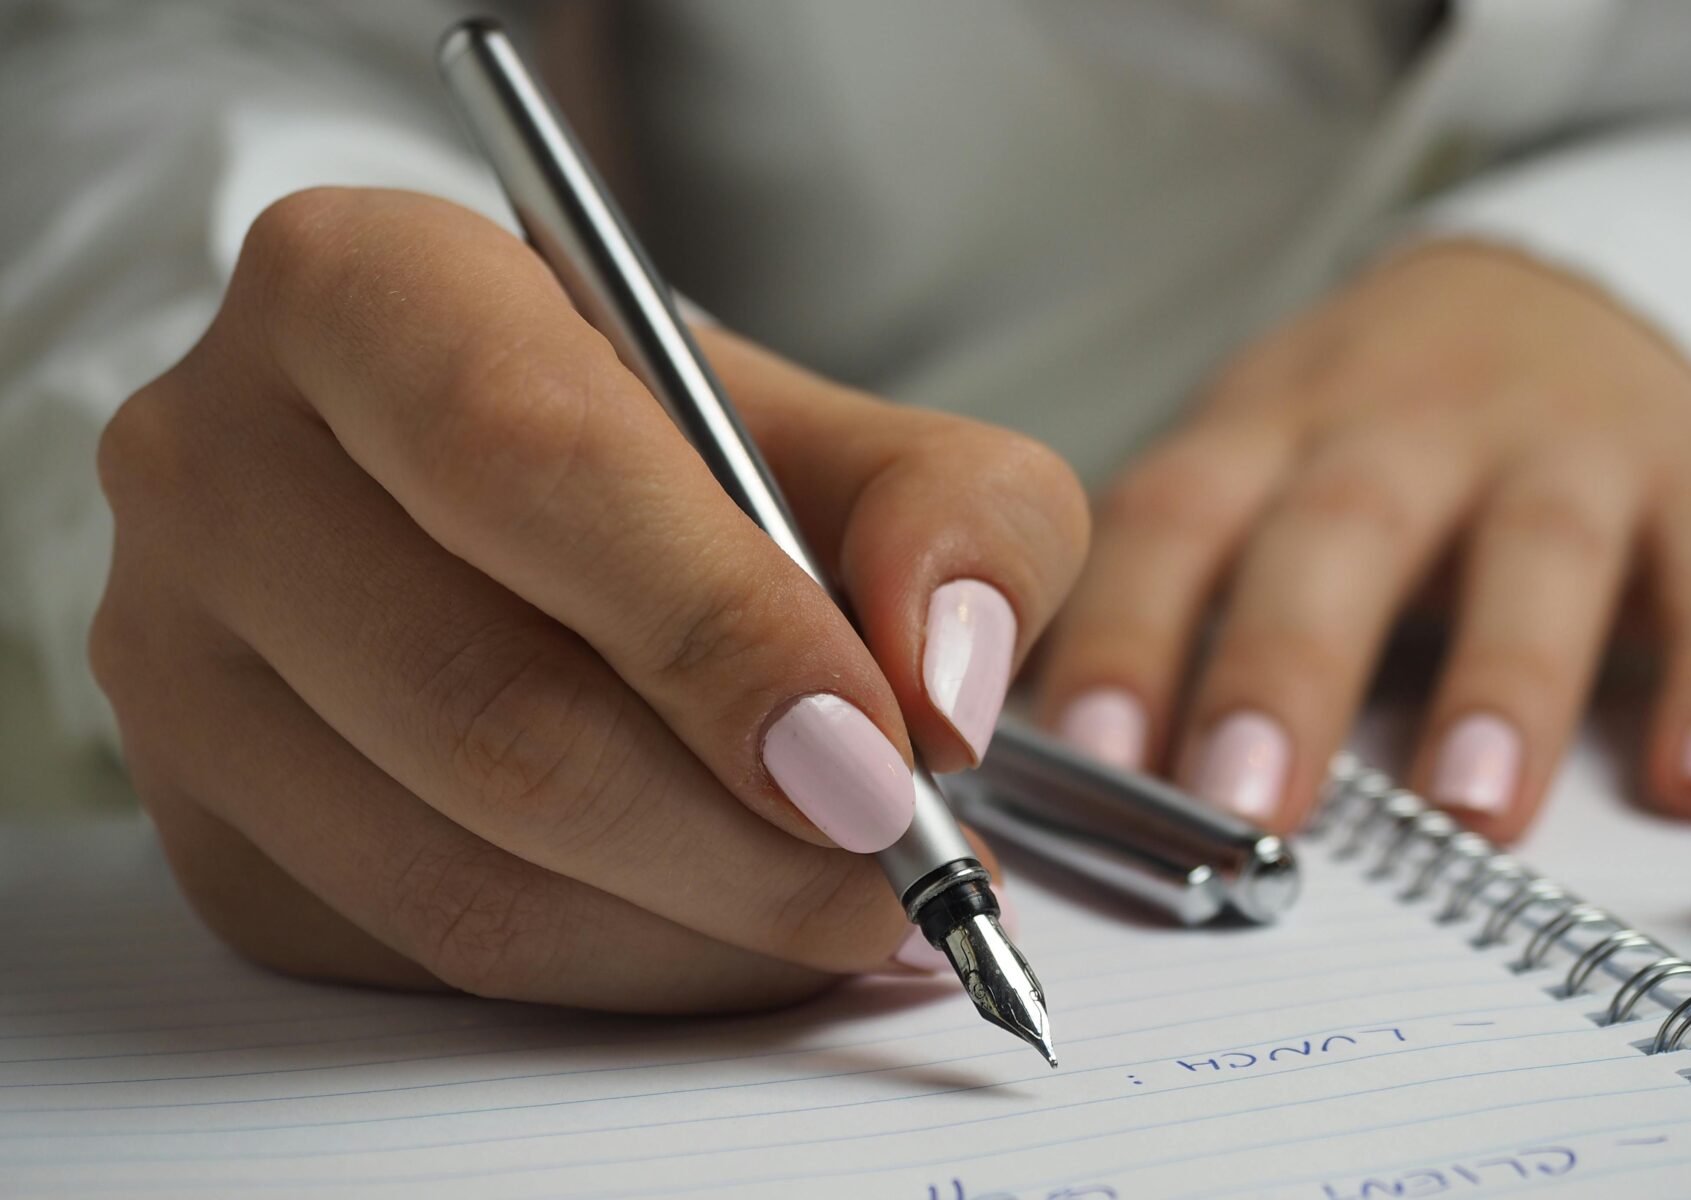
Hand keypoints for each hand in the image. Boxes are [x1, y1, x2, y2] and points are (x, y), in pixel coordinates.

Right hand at [91, 188, 1087, 1010]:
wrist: (516, 513)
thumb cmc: (682, 457)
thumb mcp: (854, 433)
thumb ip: (957, 516)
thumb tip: (945, 688)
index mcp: (361, 288)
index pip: (529, 462)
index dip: (719, 629)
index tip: (880, 757)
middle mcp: (220, 464)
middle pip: (487, 704)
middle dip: (739, 834)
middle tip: (902, 873)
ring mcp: (179, 662)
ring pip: (457, 870)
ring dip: (700, 931)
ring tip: (850, 910)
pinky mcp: (208, 828)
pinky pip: (427, 958)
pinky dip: (623, 973)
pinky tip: (728, 928)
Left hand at [1037, 240, 1690, 840]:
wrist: (1555, 292)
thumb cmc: (1368, 430)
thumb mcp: (1253, 467)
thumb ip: (1171, 596)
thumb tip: (1060, 769)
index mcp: (1271, 431)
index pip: (1176, 522)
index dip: (1127, 632)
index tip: (1090, 756)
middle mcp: (1408, 426)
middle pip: (1340, 532)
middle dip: (1288, 667)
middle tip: (1248, 802)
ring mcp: (1563, 446)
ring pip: (1534, 552)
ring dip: (1504, 681)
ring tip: (1471, 810)